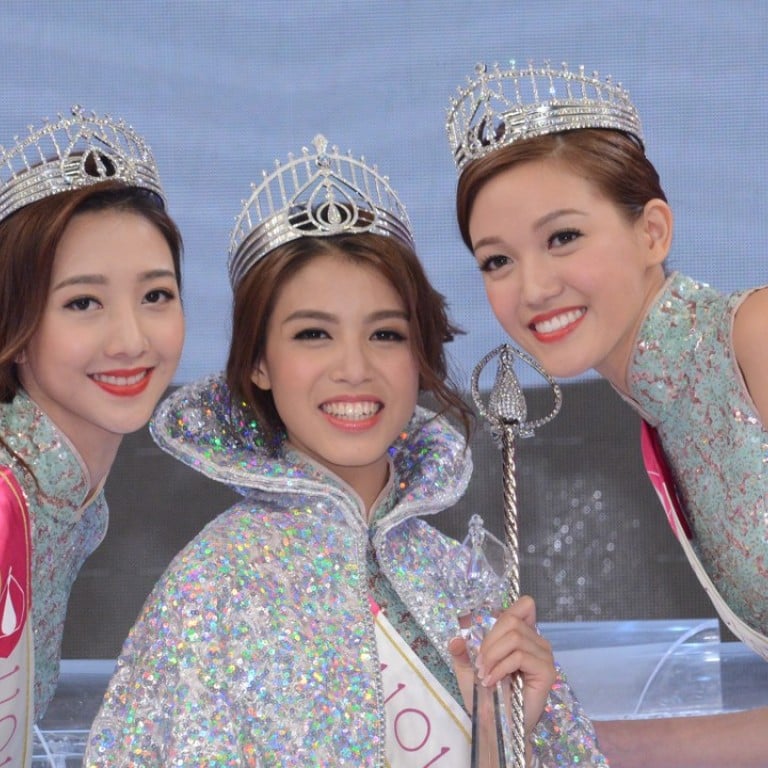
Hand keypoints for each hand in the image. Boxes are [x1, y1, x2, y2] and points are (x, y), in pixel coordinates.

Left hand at [449, 595, 554, 736]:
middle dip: (489, 641)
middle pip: (512, 620)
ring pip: (515, 637)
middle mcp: (537, 641)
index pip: (524, 605)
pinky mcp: (547, 671)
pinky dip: (500, 667)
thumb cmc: (485, 695)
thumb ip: (462, 650)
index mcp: (523, 635)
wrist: (494, 724)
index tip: (486, 638)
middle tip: (479, 664)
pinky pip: (520, 656)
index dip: (504, 613)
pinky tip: (491, 680)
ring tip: (483, 674)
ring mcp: (544, 655)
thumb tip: (456, 638)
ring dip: (493, 655)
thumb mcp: (467, 667)